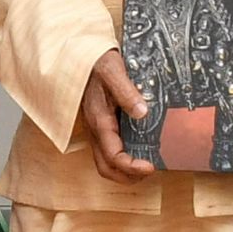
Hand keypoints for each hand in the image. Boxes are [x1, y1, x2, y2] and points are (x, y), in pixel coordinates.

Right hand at [78, 50, 151, 182]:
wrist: (81, 54)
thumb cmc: (95, 61)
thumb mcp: (112, 71)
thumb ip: (126, 92)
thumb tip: (142, 113)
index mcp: (99, 120)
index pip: (113, 156)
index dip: (131, 167)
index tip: (151, 166)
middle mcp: (96, 128)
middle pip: (106, 168)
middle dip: (128, 177)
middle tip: (150, 170)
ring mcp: (97, 128)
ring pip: (106, 162)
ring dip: (125, 171)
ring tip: (147, 165)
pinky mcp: (101, 124)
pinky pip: (109, 150)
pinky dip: (124, 158)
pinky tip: (140, 149)